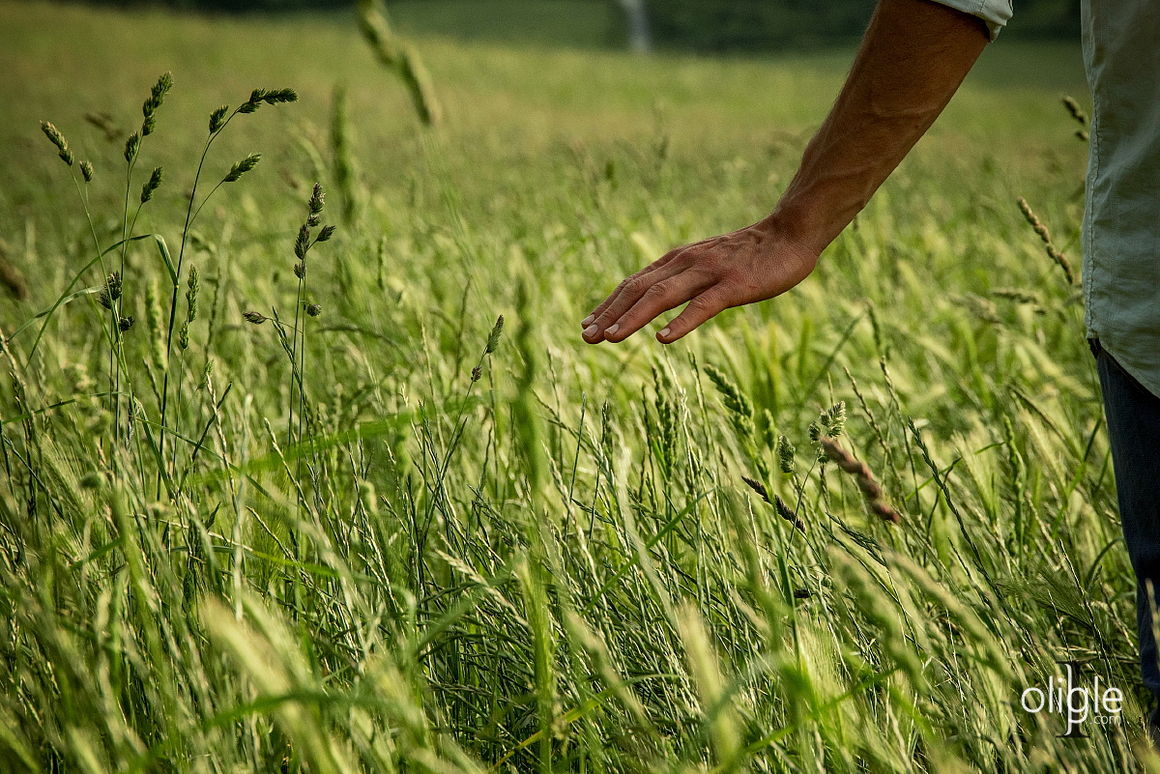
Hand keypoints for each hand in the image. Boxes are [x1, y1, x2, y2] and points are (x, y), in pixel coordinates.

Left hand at [581, 216, 818, 343]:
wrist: (791, 233)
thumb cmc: (752, 254)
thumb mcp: (708, 264)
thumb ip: (684, 279)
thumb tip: (660, 304)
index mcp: (678, 261)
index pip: (634, 284)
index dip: (609, 304)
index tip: (587, 324)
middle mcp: (686, 263)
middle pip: (639, 290)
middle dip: (610, 313)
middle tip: (586, 337)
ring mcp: (709, 273)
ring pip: (662, 297)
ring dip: (633, 318)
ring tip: (611, 338)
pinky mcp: (733, 285)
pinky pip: (702, 306)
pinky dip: (681, 323)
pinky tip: (663, 339)